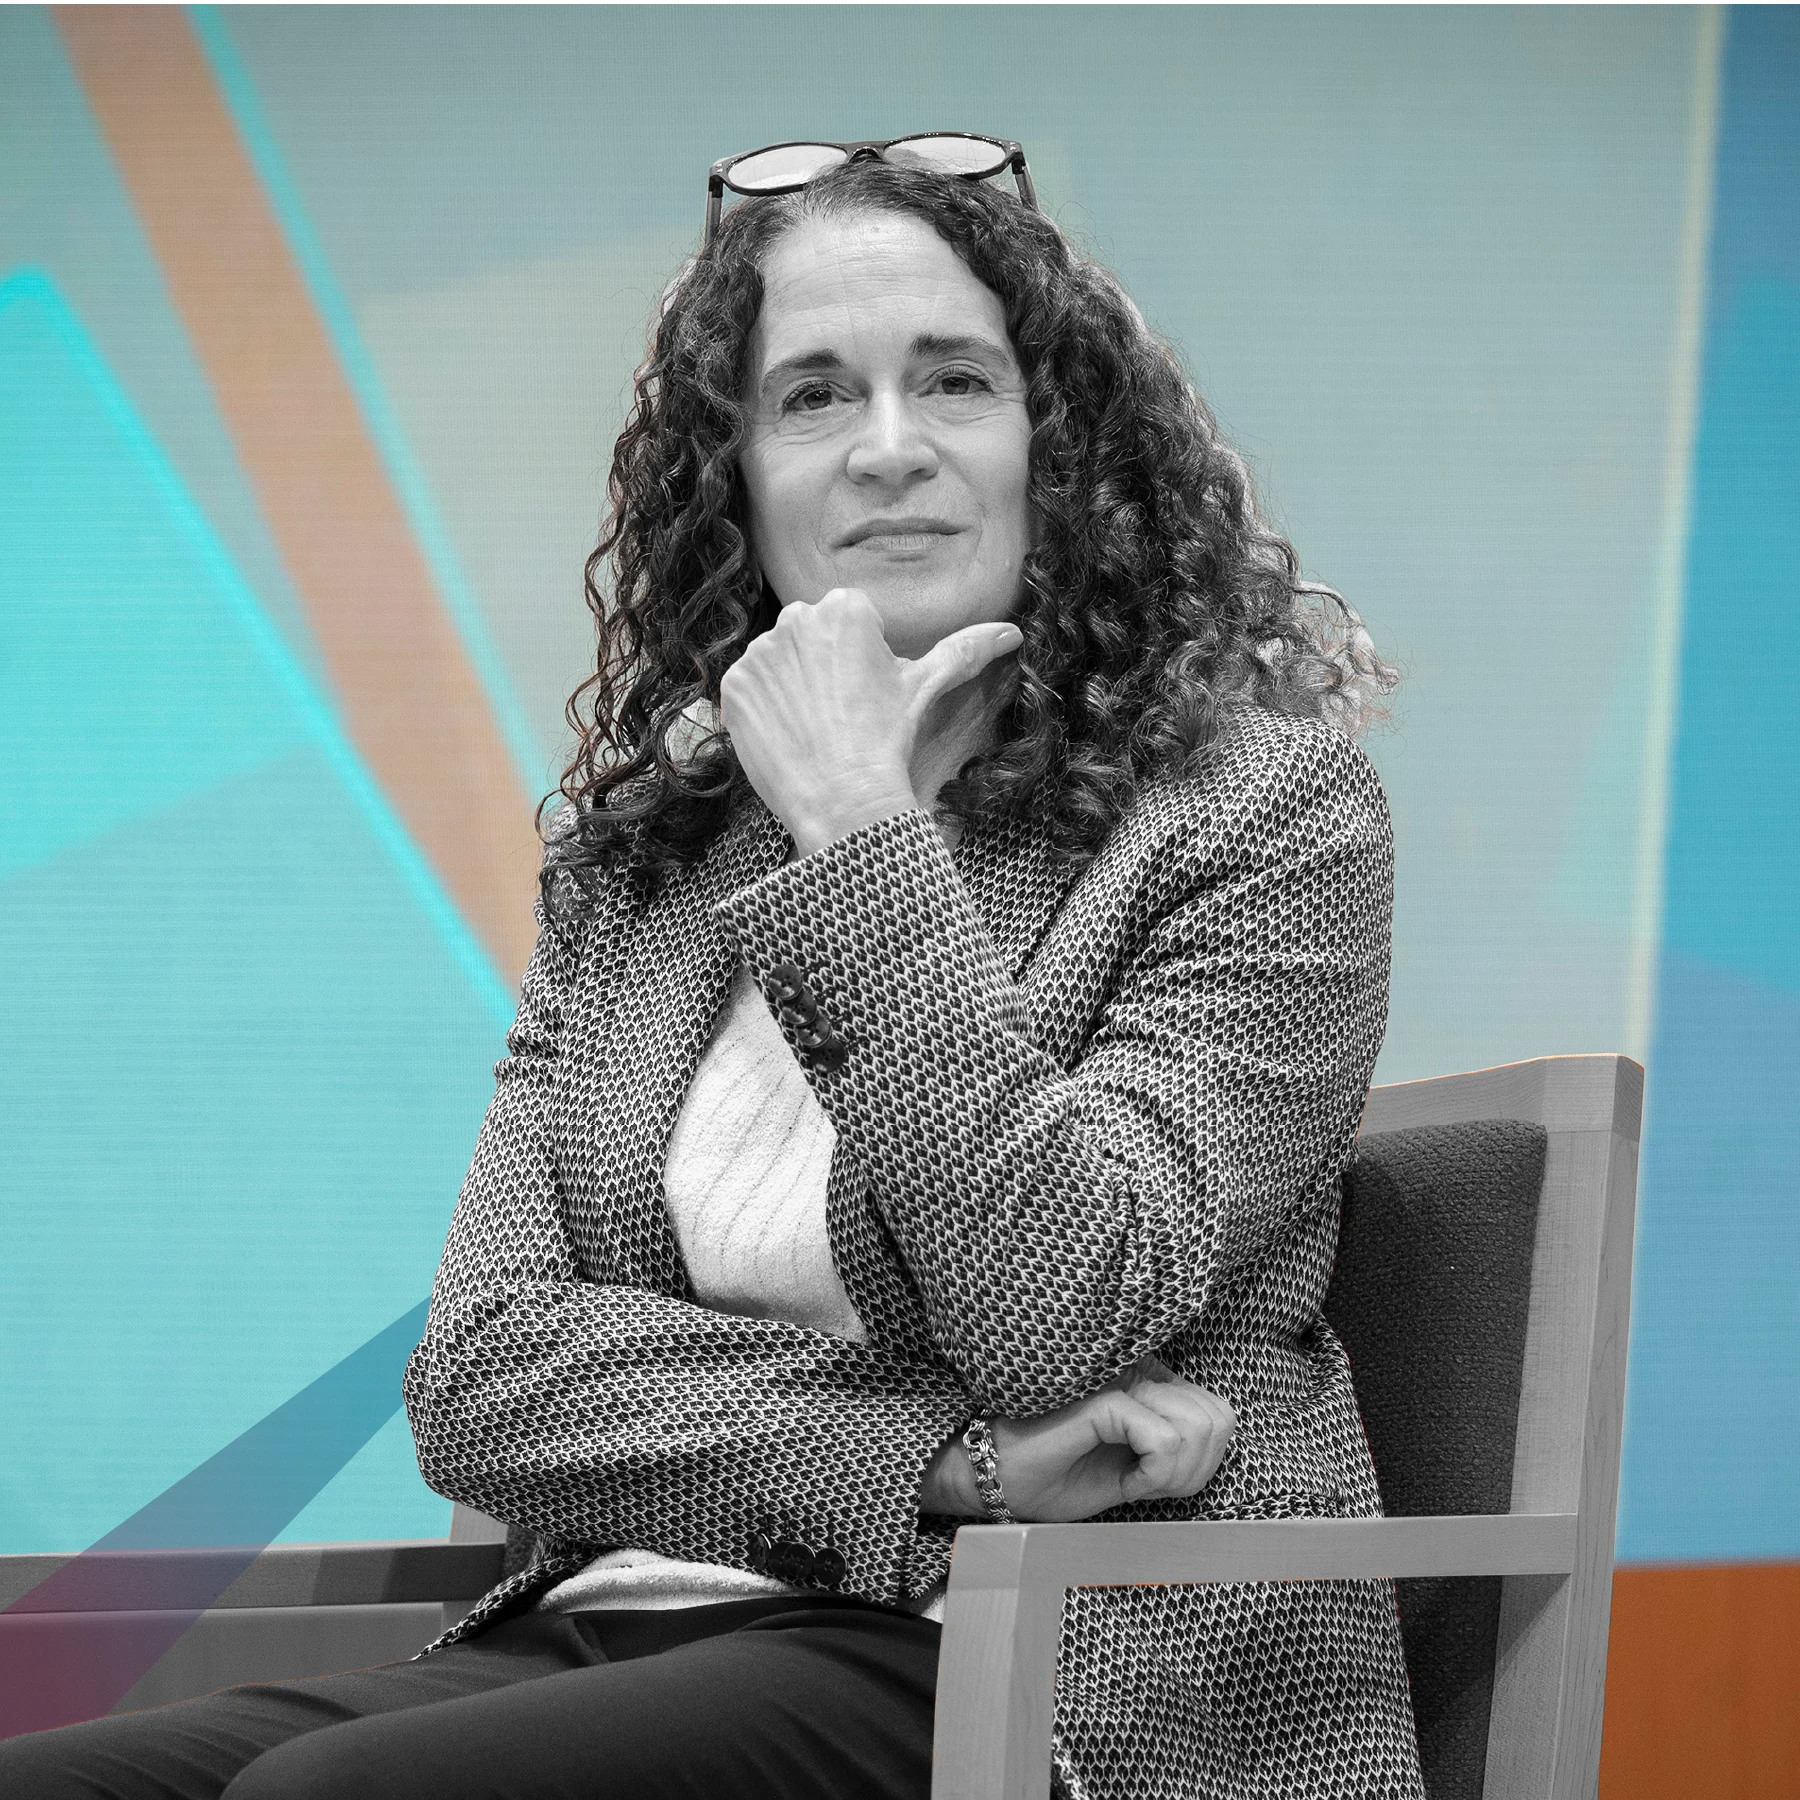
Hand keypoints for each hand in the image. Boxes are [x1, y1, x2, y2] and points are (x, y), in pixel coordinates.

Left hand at [719, 588, 1022, 857]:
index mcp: (845, 608)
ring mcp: (758, 654)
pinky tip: (789, 736)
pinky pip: (748, 691)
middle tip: (843, 715)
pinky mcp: (733, 688)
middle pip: (811, 638)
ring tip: (817, 728)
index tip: (866, 696)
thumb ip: (965, 650)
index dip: (861, 662)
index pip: (851, 621)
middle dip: (825, 669)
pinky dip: (765, 712)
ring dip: (793, 689)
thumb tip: (1011, 632)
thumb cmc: (888, 739)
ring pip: (779, 664)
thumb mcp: (927, 689)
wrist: (844, 798)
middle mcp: (795, 619)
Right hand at [920, 1360, 1236, 1522]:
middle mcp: (1137, 1371)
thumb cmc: (1052, 1474)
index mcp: (1147, 1382)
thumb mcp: (1128, 1469)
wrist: (992, 1477)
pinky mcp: (1102, 1401)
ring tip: (1138, 1483)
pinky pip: (1164, 1441)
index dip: (1200, 1463)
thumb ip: (1170, 1450)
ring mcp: (1120, 1382)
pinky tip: (1127, 1484)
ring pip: (1200, 1427)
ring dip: (1176, 1473)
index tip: (1155, 1483)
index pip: (1219, 1413)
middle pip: (1219, 1418)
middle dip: (1196, 1469)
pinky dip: (1155, 1475)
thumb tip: (1214, 1444)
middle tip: (1150, 1486)